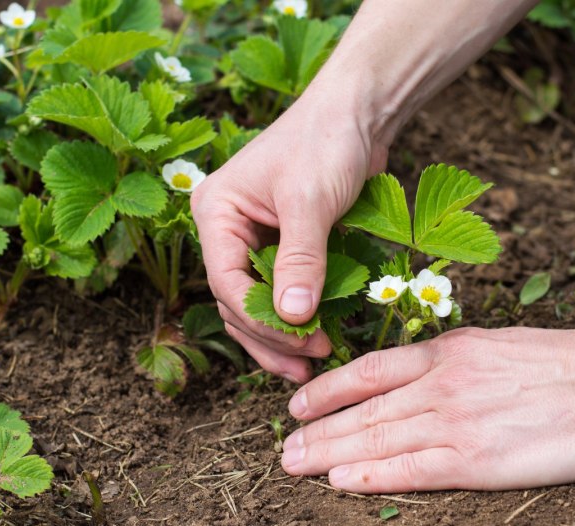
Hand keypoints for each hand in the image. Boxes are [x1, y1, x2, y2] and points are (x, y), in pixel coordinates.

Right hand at [191, 96, 387, 382]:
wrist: (358, 112)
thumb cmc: (327, 142)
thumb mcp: (310, 201)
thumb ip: (300, 260)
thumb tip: (293, 319)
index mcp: (216, 213)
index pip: (226, 281)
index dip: (261, 320)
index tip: (303, 343)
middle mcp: (227, 230)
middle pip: (237, 301)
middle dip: (271, 337)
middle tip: (309, 364)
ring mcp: (253, 240)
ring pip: (256, 304)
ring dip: (282, 336)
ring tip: (313, 363)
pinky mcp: (283, 246)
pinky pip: (281, 292)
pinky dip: (298, 316)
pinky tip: (318, 337)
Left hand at [280, 326, 574, 492]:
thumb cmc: (565, 364)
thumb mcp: (496, 344)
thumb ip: (454, 359)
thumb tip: (421, 372)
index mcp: (448, 352)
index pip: (370, 370)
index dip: (328, 388)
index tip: (299, 403)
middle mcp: (441, 384)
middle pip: (363, 408)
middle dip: (317, 428)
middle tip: (284, 447)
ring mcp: (455, 421)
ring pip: (376, 437)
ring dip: (330, 452)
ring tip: (295, 465)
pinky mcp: (475, 459)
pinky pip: (411, 469)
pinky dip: (371, 475)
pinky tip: (341, 481)